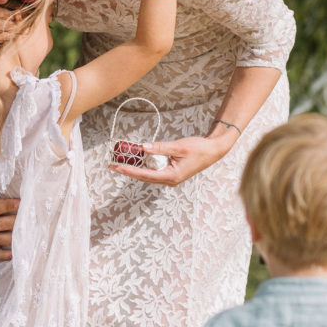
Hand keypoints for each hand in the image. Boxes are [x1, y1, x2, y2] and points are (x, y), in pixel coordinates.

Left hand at [108, 134, 233, 185]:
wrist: (213, 151)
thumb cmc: (199, 149)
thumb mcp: (179, 146)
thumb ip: (160, 148)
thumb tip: (143, 148)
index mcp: (171, 176)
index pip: (145, 175)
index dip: (130, 170)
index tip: (117, 167)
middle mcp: (170, 180)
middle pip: (144, 177)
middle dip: (128, 170)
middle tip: (113, 165)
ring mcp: (170, 178)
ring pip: (148, 174)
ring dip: (135, 168)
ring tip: (121, 161)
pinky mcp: (171, 173)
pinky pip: (154, 170)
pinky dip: (145, 165)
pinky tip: (137, 159)